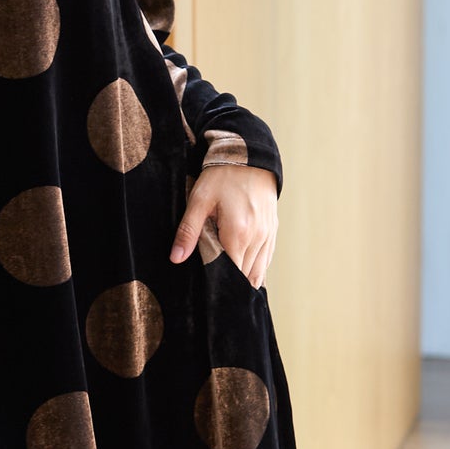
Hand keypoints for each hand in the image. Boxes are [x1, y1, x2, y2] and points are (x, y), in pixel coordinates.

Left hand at [170, 163, 277, 287]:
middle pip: (244, 275)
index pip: (230, 273)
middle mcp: (257, 238)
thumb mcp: (199, 201)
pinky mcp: (273, 230)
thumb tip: (176, 258)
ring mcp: (268, 235)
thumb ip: (188, 232)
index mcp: (238, 233)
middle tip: (212, 292)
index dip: (217, 283)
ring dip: (243, 280)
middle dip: (229, 284)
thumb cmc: (222, 177)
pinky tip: (244, 277)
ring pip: (257, 272)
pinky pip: (266, 260)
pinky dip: (256, 271)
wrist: (249, 156)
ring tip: (227, 288)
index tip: (205, 290)